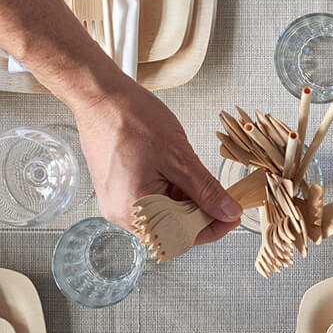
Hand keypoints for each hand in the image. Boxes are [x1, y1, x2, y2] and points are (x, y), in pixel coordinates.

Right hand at [71, 78, 240, 239]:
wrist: (100, 96)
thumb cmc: (130, 119)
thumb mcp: (179, 157)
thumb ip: (207, 190)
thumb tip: (228, 211)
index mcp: (135, 210)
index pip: (184, 236)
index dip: (214, 227)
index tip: (233, 215)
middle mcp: (122, 213)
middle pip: (174, 227)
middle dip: (200, 211)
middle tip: (222, 191)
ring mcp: (117, 202)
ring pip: (164, 213)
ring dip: (186, 198)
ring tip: (191, 169)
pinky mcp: (117, 190)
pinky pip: (151, 200)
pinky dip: (170, 189)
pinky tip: (176, 169)